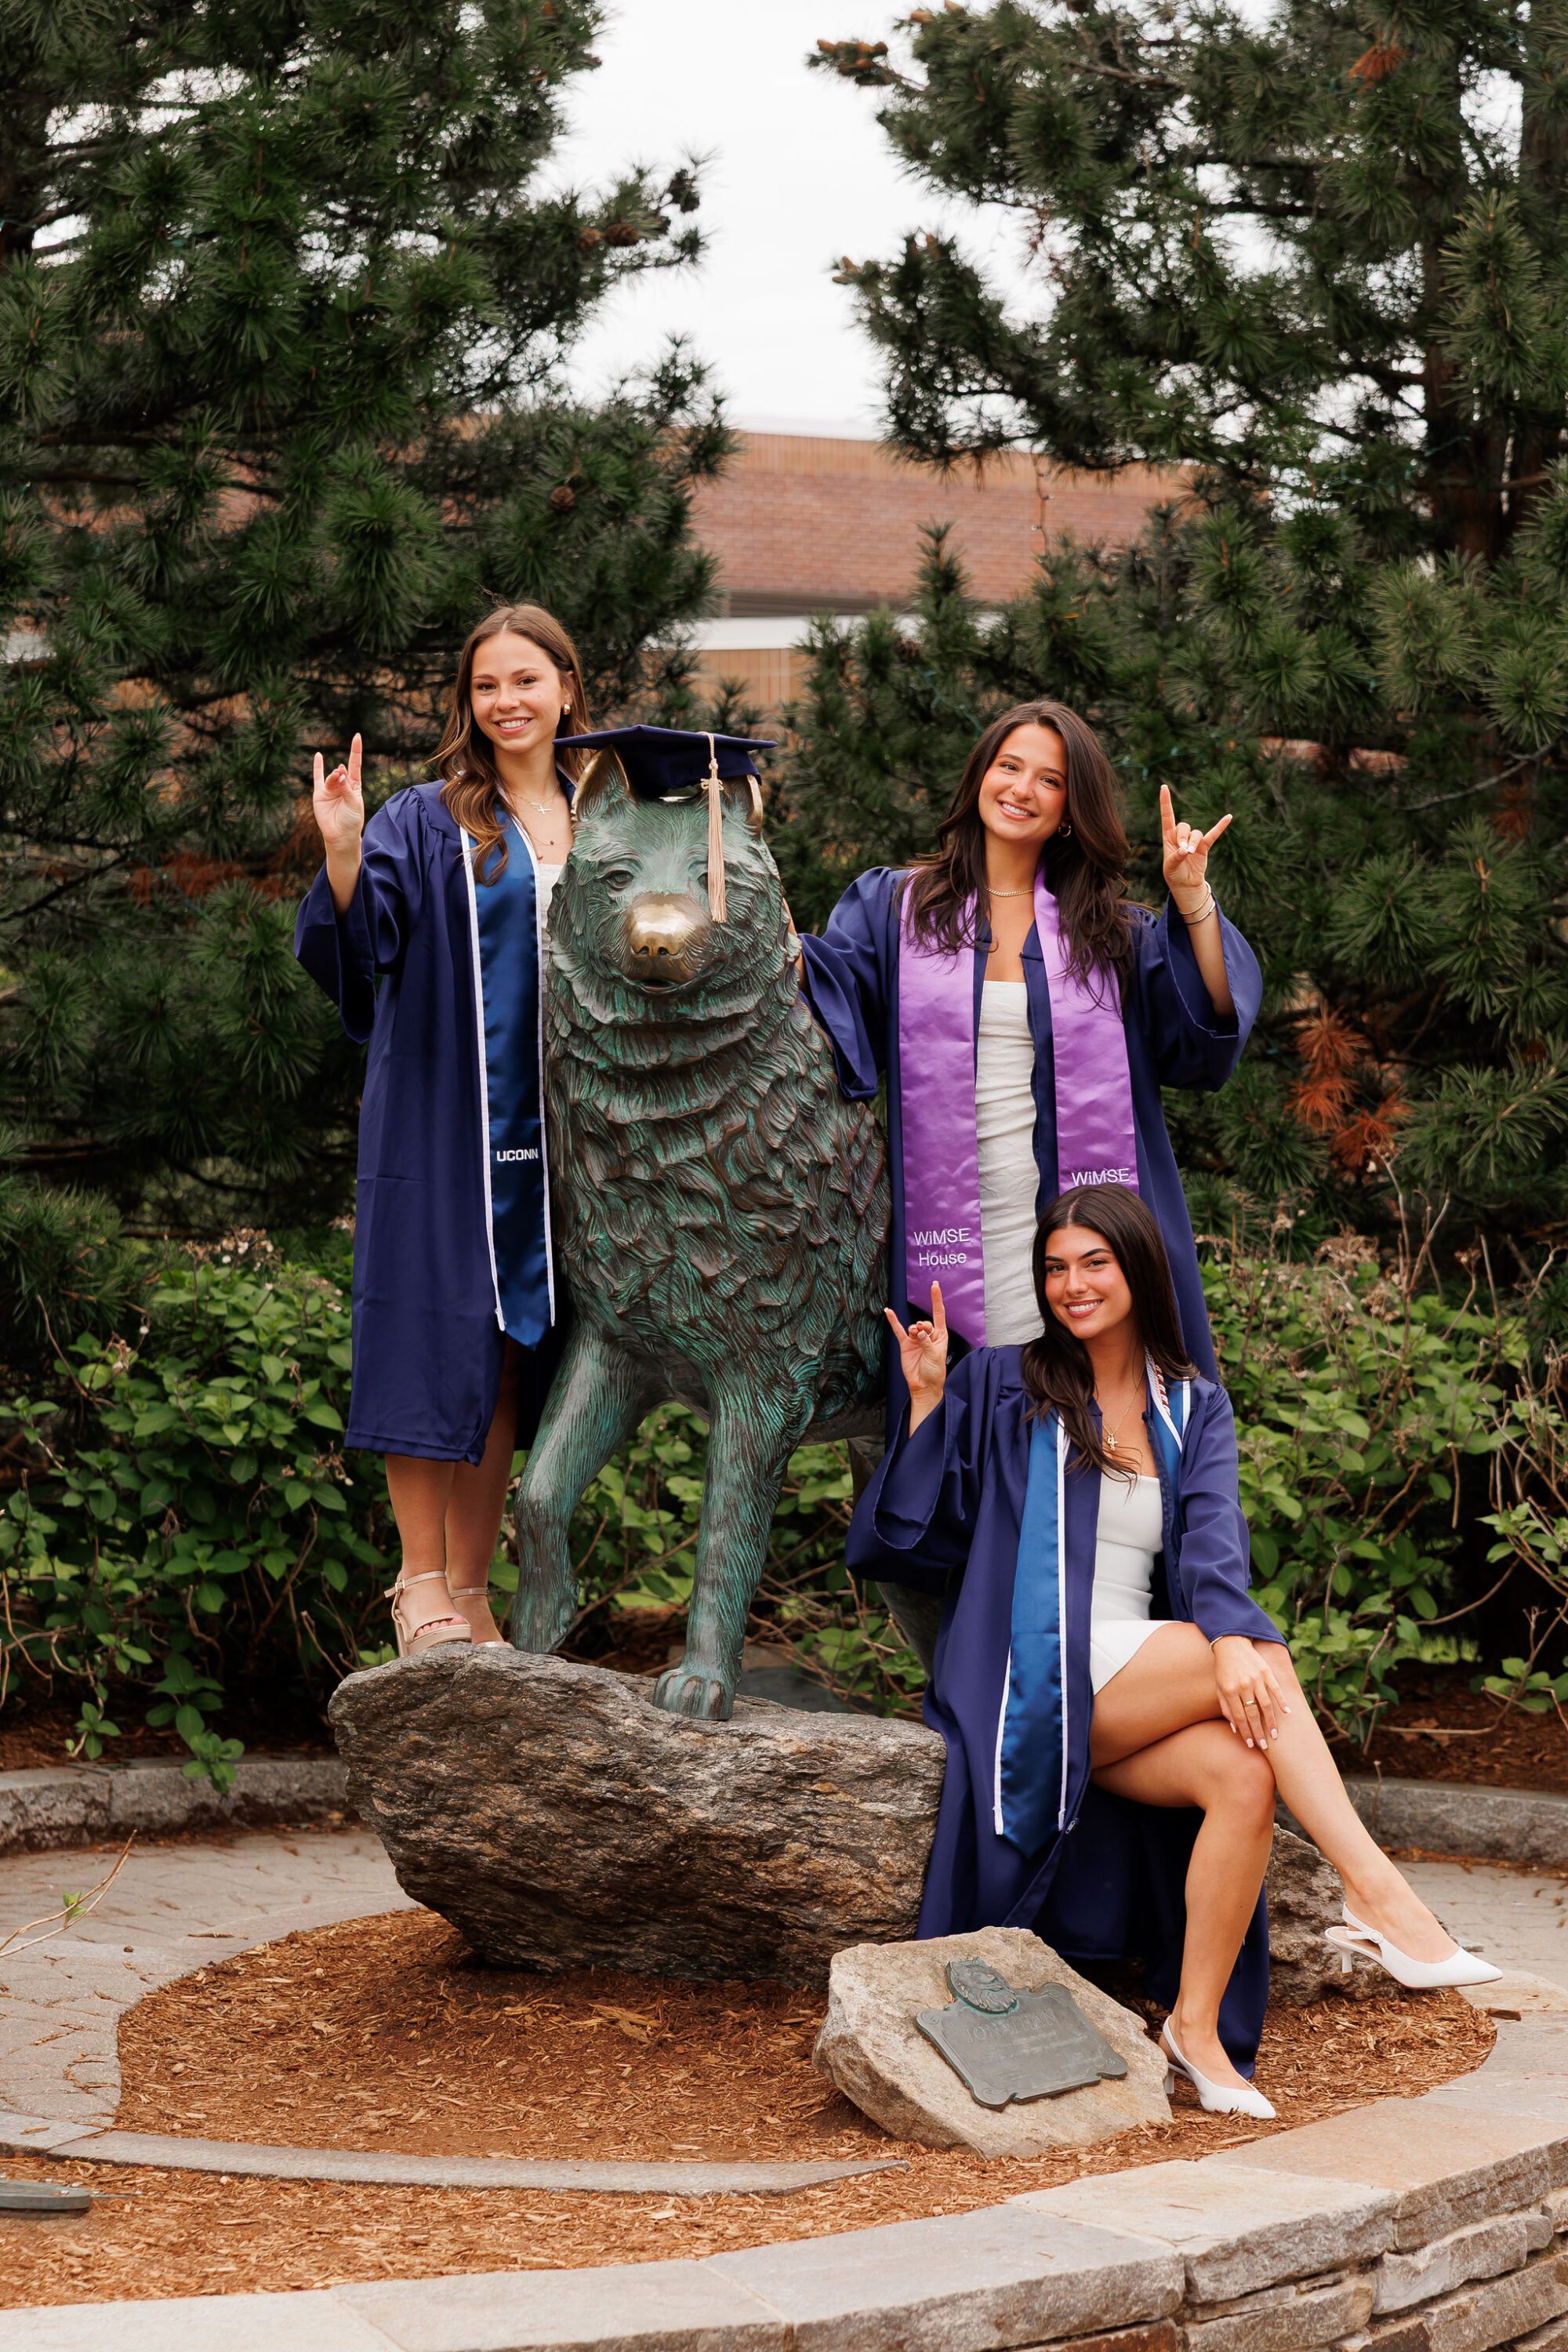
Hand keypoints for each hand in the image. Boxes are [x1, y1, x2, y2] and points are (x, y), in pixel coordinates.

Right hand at [313, 734, 364, 856]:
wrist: (341, 836)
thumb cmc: (351, 820)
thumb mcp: (353, 802)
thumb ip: (346, 787)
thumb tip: (339, 771)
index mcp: (354, 786)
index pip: (355, 765)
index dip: (356, 751)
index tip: (357, 736)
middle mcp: (342, 785)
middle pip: (342, 772)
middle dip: (342, 773)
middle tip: (341, 774)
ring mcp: (330, 789)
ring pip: (331, 777)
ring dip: (333, 777)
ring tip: (336, 778)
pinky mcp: (320, 794)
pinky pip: (317, 778)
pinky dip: (318, 767)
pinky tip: (318, 755)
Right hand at [885, 1283, 948, 1409]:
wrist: (924, 1386)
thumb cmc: (935, 1372)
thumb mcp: (935, 1356)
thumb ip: (927, 1342)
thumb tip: (919, 1330)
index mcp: (940, 1336)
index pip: (939, 1314)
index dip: (936, 1300)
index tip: (935, 1285)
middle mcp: (929, 1335)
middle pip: (925, 1322)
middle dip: (923, 1325)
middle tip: (921, 1332)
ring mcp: (916, 1339)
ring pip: (913, 1326)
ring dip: (914, 1329)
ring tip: (915, 1336)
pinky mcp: (906, 1344)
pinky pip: (898, 1330)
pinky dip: (893, 1321)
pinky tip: (888, 1312)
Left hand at [1160, 783, 1230, 914]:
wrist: (1185, 884)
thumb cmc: (1174, 874)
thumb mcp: (1170, 867)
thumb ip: (1176, 857)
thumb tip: (1186, 850)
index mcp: (1168, 837)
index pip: (1167, 816)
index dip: (1166, 802)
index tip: (1164, 787)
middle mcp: (1181, 836)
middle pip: (1183, 826)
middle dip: (1183, 838)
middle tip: (1184, 851)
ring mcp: (1193, 840)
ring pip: (1195, 833)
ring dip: (1193, 842)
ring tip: (1191, 854)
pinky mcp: (1204, 846)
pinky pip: (1213, 834)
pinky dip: (1220, 827)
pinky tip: (1229, 817)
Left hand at [1212, 1635, 1290, 1747]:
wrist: (1231, 1643)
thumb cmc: (1223, 1669)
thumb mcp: (1219, 1688)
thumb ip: (1225, 1708)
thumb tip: (1235, 1728)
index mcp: (1230, 1690)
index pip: (1239, 1716)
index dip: (1246, 1732)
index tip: (1251, 1744)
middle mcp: (1244, 1685)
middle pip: (1253, 1714)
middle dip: (1259, 1732)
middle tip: (1265, 1746)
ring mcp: (1256, 1678)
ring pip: (1266, 1705)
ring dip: (1271, 1722)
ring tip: (1275, 1735)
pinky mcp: (1266, 1671)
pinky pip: (1276, 1689)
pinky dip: (1282, 1701)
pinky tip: (1287, 1713)